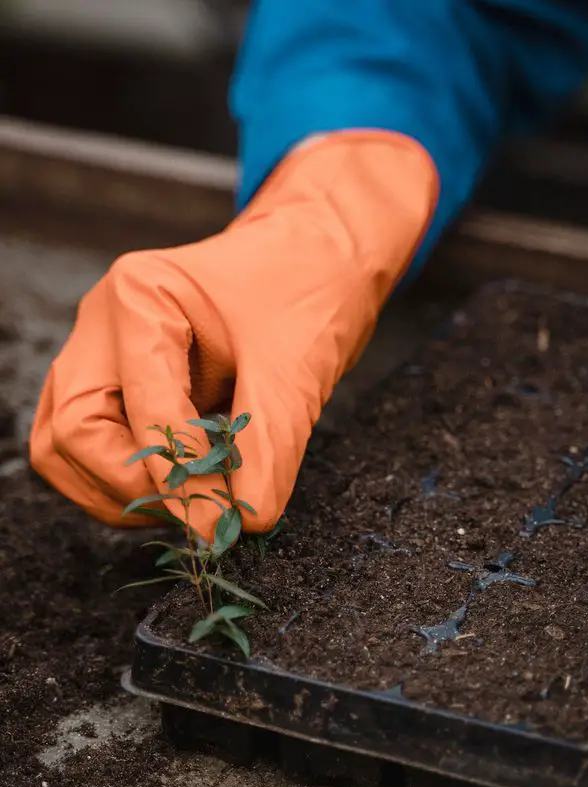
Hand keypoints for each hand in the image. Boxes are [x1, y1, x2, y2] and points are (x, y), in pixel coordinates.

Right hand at [29, 132, 436, 538]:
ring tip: (191, 504)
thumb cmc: (307, 293)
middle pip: (72, 432)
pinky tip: (184, 487)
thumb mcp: (294, 373)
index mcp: (140, 298)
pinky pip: (94, 448)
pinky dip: (131, 480)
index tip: (217, 521)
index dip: (178, 474)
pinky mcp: (116, 382)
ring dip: (121, 491)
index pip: (138, 408)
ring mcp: (102, 353)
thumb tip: (242, 522)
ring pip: (67, 448)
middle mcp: (102, 324)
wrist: (318, 260)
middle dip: (131, 484)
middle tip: (195, 514)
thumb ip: (267, 451)